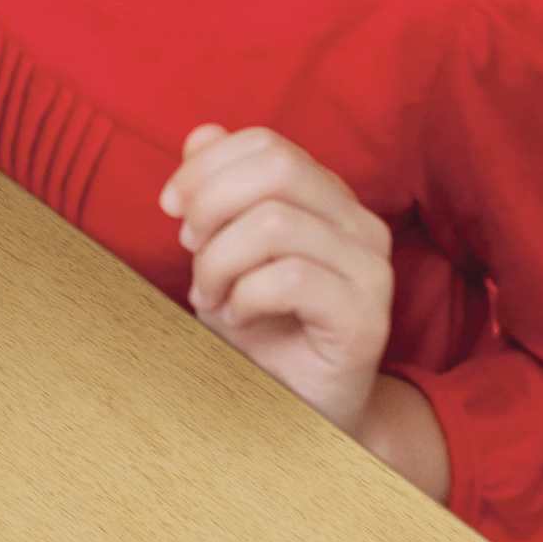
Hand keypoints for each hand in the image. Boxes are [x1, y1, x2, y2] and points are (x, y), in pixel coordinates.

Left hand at [160, 124, 394, 433]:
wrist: (295, 407)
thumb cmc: (256, 321)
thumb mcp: (221, 246)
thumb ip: (216, 187)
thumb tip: (202, 134)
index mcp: (328, 197)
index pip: (265, 143)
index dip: (204, 166)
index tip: (170, 207)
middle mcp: (360, 224)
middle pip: (276, 168)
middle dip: (211, 203)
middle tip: (189, 249)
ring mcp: (372, 271)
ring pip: (276, 223)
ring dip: (220, 261)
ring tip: (211, 295)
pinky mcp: (368, 319)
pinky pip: (292, 279)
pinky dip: (245, 296)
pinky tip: (239, 318)